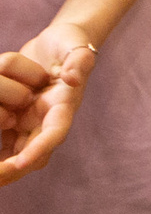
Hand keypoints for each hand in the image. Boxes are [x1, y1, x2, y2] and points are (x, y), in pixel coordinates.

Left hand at [0, 24, 98, 185]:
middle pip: (33, 154)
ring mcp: (30, 122)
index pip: (54, 133)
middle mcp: (47, 119)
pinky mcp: (16, 120)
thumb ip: (80, 61)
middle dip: (14, 170)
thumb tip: (73, 79)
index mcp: (64, 106)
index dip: (38, 149)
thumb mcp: (78, 47)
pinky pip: (5, 142)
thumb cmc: (70, 43)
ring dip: (3, 167)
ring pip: (15, 153)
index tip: (20, 163)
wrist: (58, 43)